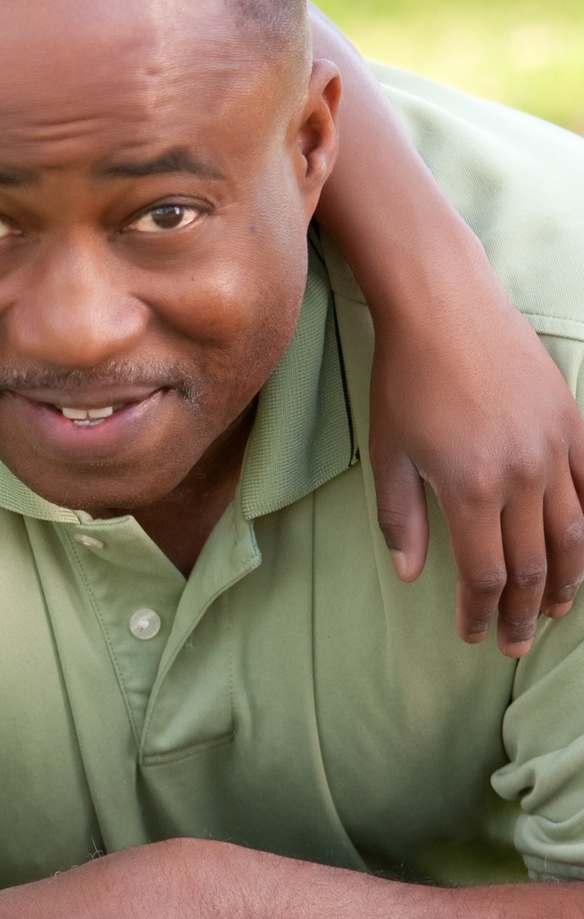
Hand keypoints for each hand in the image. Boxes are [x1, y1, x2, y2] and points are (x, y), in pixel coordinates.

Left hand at [368, 278, 583, 656]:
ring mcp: (554, 449)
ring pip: (573, 533)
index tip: (473, 636)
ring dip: (566, 579)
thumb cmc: (405, 378)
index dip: (479, 612)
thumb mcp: (387, 451)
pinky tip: (582, 547)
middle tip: (515, 643)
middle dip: (522, 611)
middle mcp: (522, 476)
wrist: (446, 309)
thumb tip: (410, 575)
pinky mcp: (572, 424)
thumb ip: (400, 517)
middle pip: (532, 564)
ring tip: (554, 610)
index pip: (483, 573)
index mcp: (470, 488)